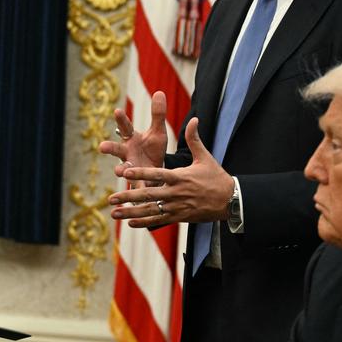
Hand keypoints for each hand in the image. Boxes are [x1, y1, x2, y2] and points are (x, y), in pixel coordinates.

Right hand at [98, 91, 167, 188]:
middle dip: (109, 148)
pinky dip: (135, 191)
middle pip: (116, 149)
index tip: (117, 110)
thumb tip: (159, 92)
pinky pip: (136, 186)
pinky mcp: (137, 182)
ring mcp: (130, 168)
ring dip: (120, 170)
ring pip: (122, 169)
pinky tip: (135, 198)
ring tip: (120, 172)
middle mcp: (126, 153)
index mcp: (131, 139)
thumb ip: (157, 115)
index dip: (121, 119)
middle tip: (102, 146)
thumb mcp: (158, 132)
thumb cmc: (153, 149)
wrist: (157, 171)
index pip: (125, 127)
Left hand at [108, 118, 233, 228]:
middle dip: (128, 197)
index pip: (157, 174)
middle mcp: (176, 193)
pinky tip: (130, 222)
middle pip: (149, 196)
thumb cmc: (216, 177)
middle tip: (111, 198)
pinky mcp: (180, 217)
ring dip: (131, 212)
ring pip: (151, 211)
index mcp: (180, 177)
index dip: (140, 173)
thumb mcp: (205, 157)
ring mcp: (177, 207)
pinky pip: (159, 220)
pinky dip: (144, 222)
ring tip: (114, 213)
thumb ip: (194, 139)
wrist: (230, 200)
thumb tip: (194, 118)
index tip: (125, 172)